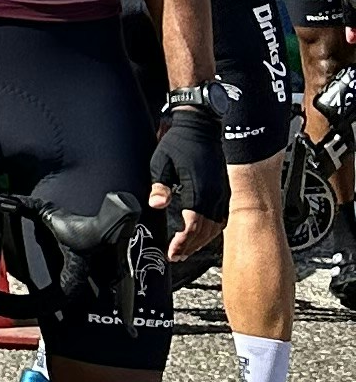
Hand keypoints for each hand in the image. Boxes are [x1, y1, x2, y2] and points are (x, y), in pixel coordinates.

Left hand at [149, 89, 228, 257]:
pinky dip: (212, 230)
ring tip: (187, 249)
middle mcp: (215, 195)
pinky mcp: (224, 190)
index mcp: (199, 190)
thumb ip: (160, 186)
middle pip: (206, 232)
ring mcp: (222, 193)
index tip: (172, 252)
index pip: (193, 226)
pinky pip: (222, 217)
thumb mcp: (162, 162)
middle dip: (191, 246)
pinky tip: (202, 233)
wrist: (202, 125)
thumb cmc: (180, 142)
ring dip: (202, 241)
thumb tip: (156, 205)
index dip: (183, 242)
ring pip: (216, 227)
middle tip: (176, 255)